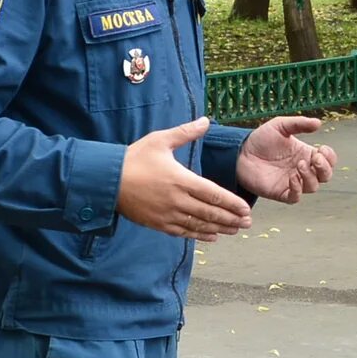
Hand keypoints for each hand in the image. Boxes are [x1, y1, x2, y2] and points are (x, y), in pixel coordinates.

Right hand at [116, 119, 253, 239]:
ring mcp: (168, 214)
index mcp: (181, 179)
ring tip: (235, 231)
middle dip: (231, 219)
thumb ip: (186, 132)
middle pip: (210, 213)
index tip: (246, 209)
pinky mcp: (158, 224)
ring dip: (219, 229)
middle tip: (248, 223)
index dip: (232, 204)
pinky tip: (211, 236)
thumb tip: (206, 121)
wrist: (107, 180)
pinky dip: (199, 235)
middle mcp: (177, 200)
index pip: (214, 195)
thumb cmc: (134, 158)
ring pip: (199, 225)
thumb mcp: (160, 140)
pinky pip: (183, 232)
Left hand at [236, 114, 336, 205]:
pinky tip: (292, 177)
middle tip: (315, 158)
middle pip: (325, 176)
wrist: (240, 152)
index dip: (330, 157)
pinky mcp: (280, 192)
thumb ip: (299, 124)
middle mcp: (302, 170)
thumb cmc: (260, 139)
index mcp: (306, 154)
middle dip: (325, 168)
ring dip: (310, 176)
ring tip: (300, 164)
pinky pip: (296, 197)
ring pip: (313, 187)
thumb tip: (319, 123)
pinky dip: (298, 189)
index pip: (329, 161)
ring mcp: (292, 182)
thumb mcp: (280, 126)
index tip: (321, 149)